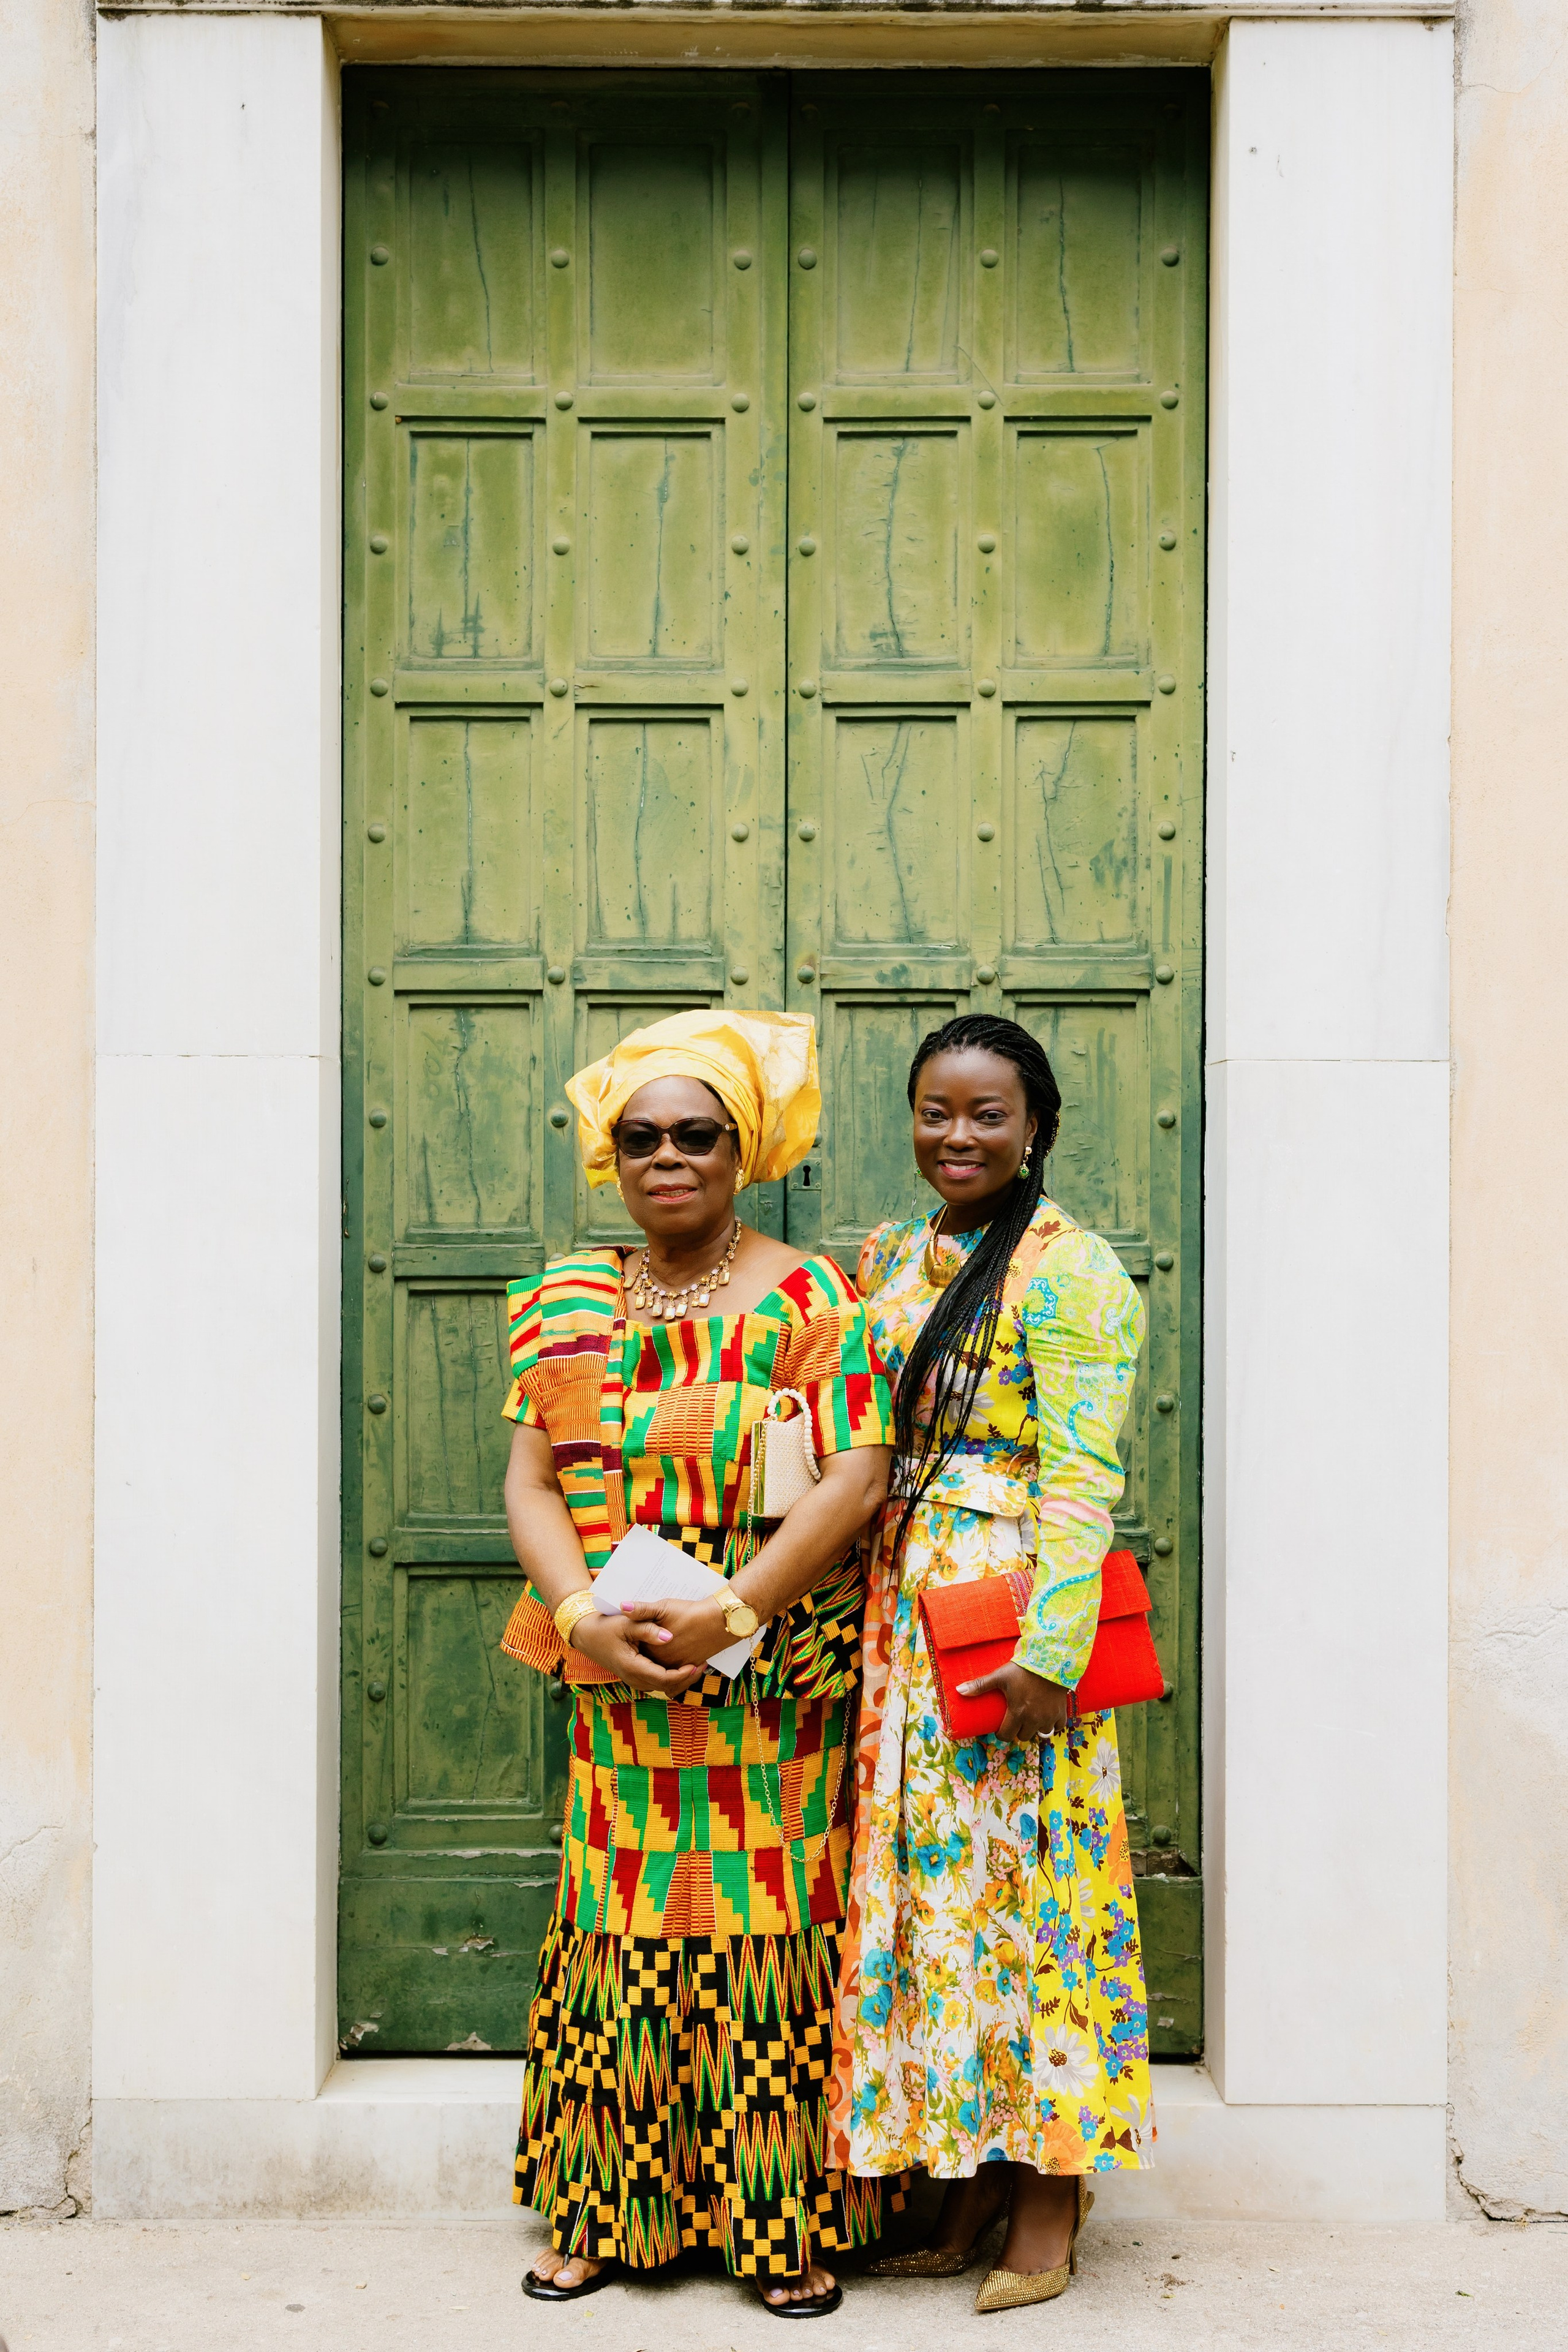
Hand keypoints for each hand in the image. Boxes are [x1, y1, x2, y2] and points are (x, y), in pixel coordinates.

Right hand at [569, 1604, 702, 1694]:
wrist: (586, 1635)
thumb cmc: (606, 1627)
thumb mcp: (626, 1623)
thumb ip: (648, 1629)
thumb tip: (669, 1637)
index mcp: (633, 1667)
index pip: (664, 1678)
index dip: (683, 1674)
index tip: (697, 1664)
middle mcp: (633, 1678)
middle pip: (666, 1687)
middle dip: (686, 1679)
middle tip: (703, 1665)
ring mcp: (633, 1679)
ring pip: (662, 1687)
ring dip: (680, 1680)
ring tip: (697, 1666)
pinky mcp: (634, 1676)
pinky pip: (656, 1682)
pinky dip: (671, 1678)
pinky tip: (681, 1667)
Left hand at [619, 1595, 728, 1669]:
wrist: (718, 1621)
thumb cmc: (689, 1613)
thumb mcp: (663, 1607)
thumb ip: (641, 1610)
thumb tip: (622, 1606)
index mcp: (652, 1650)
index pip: (635, 1652)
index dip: (633, 1645)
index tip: (631, 1638)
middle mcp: (663, 1663)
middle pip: (647, 1665)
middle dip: (643, 1660)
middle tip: (640, 1648)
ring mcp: (677, 1668)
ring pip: (662, 1675)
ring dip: (657, 1670)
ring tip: (655, 1656)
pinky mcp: (690, 1669)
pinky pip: (678, 1680)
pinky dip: (673, 1676)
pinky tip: (672, 1665)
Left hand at [956, 1659, 1072, 1741]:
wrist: (1051, 1660)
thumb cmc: (1023, 1668)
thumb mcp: (1000, 1676)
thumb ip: (980, 1685)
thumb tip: (959, 1690)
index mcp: (1017, 1713)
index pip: (1006, 1736)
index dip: (1002, 1733)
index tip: (1002, 1727)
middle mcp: (1033, 1719)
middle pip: (1023, 1736)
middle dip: (1018, 1730)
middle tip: (1016, 1720)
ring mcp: (1049, 1717)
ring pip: (1041, 1733)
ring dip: (1036, 1728)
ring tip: (1031, 1718)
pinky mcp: (1061, 1712)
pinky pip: (1058, 1726)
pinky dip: (1053, 1723)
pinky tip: (1048, 1715)